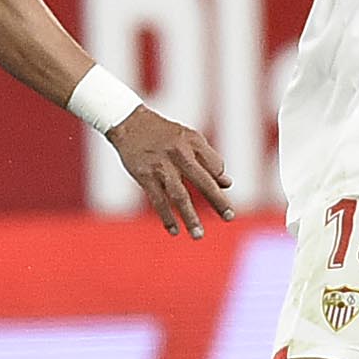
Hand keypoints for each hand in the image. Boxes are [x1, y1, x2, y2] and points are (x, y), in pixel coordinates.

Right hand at [108, 107, 235, 238]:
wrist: (129, 123)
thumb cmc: (164, 133)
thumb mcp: (189, 138)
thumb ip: (209, 158)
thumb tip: (227, 183)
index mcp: (193, 142)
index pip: (215, 165)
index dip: (219, 178)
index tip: (220, 188)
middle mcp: (179, 154)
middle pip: (203, 181)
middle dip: (217, 200)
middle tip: (230, 217)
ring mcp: (161, 167)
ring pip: (179, 195)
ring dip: (190, 217)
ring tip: (198, 235)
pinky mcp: (144, 176)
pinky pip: (158, 200)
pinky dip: (166, 216)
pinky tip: (174, 230)